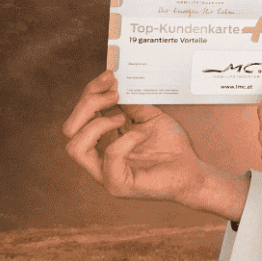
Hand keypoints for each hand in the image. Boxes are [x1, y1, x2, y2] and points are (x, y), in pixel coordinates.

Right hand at [62, 70, 207, 206]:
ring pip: (75, 147)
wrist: (192, 171)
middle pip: (69, 129)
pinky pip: (110, 156)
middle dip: (88, 104)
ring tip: (122, 117)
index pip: (79, 116)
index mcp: (102, 141)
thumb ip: (130, 103)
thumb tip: (113, 81)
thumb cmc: (171, 147)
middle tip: (115, 92)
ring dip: (98, 124)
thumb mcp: (149, 117)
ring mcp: (105, 173)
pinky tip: (142, 135)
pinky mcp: (119, 184)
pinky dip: (127, 140)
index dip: (90, 93)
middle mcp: (98, 157)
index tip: (110, 76)